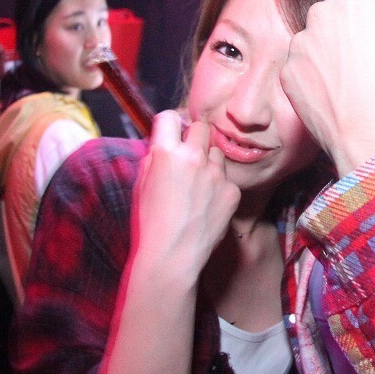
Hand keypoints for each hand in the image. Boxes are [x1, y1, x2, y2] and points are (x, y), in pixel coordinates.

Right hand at [131, 110, 239, 277]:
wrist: (171, 257)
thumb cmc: (150, 223)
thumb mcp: (141, 184)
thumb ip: (155, 158)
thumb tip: (166, 143)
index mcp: (166, 153)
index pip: (169, 116)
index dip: (168, 125)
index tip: (170, 134)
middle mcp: (194, 158)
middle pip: (201, 127)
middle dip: (194, 137)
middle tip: (187, 157)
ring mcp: (217, 174)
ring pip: (217, 153)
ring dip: (208, 162)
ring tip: (197, 187)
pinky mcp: (232, 191)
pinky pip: (227, 178)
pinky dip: (219, 187)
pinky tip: (207, 205)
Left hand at [281, 0, 374, 174]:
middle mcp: (322, 13)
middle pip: (338, 8)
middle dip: (354, 24)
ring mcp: (301, 45)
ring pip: (319, 35)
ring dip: (334, 47)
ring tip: (359, 78)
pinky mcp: (289, 74)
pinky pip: (304, 64)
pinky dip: (318, 74)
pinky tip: (341, 92)